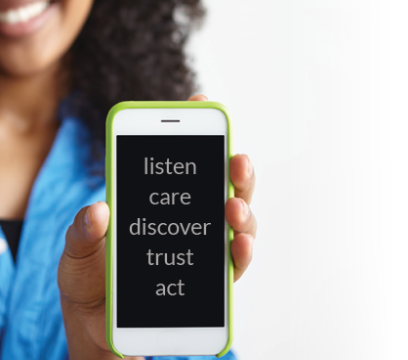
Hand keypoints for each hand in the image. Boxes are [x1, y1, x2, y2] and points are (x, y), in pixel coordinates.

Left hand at [57, 95, 256, 358]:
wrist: (101, 330)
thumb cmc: (91, 284)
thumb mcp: (75, 255)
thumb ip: (82, 233)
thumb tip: (98, 210)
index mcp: (157, 203)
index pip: (180, 161)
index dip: (190, 129)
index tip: (198, 101)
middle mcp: (188, 220)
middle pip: (221, 185)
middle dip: (234, 168)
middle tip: (235, 159)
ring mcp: (204, 249)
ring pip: (237, 220)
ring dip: (242, 209)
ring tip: (232, 206)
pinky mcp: (212, 283)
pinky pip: (234, 263)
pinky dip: (242, 252)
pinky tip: (238, 244)